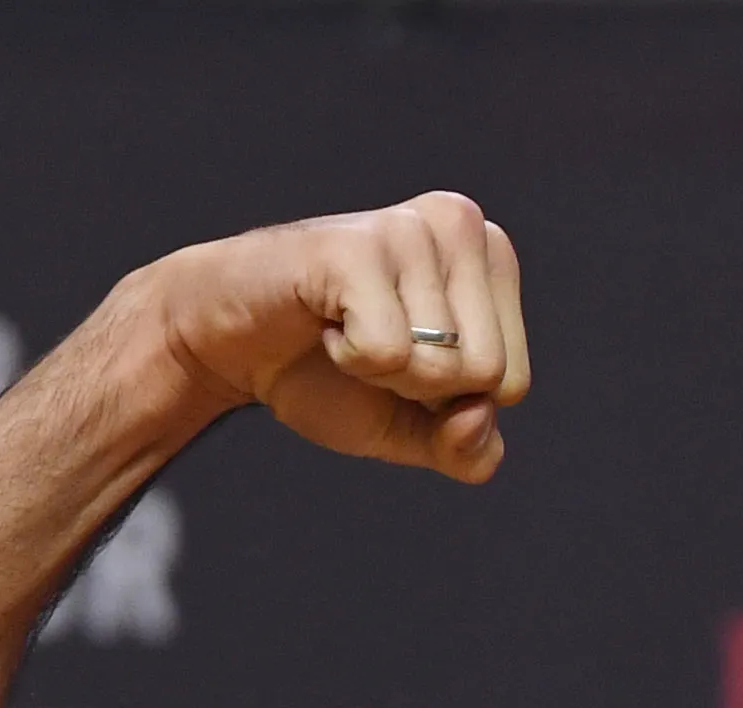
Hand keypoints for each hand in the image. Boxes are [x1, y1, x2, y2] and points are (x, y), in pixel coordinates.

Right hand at [138, 192, 529, 483]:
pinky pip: (388, 351)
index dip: (447, 399)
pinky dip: (349, 358)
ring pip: (441, 365)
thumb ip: (468, 447)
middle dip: (419, 386)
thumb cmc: (326, 373)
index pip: (513, 383)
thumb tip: (479, 417)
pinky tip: (323, 321)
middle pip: (487, 374)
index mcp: (491, 257)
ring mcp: (409, 228)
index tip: (400, 356)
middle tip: (366, 342)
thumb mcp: (414, 428)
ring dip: (379, 370)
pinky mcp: (356, 246)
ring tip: (342, 327)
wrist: (229, 345)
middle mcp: (461, 224)